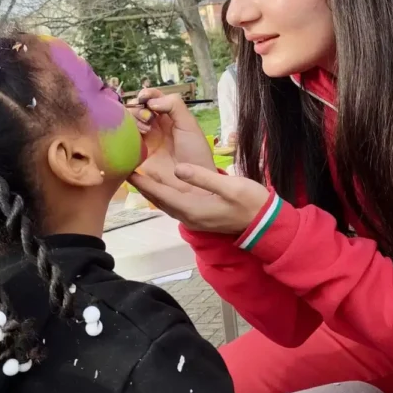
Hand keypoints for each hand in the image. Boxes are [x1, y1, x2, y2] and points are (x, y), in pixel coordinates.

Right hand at [128, 90, 214, 192]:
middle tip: (148, 119)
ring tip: (145, 130)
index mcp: (167, 119)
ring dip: (131, 122)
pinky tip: (130, 139)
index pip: (151, 99)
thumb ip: (174, 106)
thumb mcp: (189, 125)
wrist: (195, 184)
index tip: (144, 97)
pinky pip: (122, 145)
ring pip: (127, 125)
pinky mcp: (136, 158)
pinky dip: (121, 138)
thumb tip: (150, 101)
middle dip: (138, 109)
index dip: (146, 95)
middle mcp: (153, 128)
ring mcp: (144, 143)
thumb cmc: (196, 153)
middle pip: (136, 110)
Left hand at [129, 163, 269, 233]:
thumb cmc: (250, 203)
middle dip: (144, 186)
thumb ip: (203, 178)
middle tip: (128, 168)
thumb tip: (178, 169)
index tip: (128, 169)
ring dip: (153, 190)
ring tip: (140, 175)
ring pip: (166, 203)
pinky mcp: (200, 215)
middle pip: (159, 200)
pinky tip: (162, 184)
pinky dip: (164, 193)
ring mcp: (194, 218)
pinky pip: (175, 203)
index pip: (161, 194)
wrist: (265, 224)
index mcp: (193, 209)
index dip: (144, 182)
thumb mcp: (229, 187)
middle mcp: (189, 216)